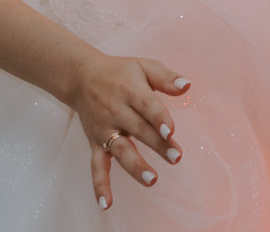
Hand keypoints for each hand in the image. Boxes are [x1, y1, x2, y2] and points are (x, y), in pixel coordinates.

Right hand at [65, 48, 189, 210]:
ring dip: (135, 166)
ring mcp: (105, 129)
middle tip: (176, 157)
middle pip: (139, 130)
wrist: (82, 77)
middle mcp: (116, 112)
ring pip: (120, 150)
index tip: (171, 132)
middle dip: (157, 145)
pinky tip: (106, 203)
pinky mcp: (95, 143)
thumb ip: (166, 77)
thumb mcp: (144, 66)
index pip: (147, 106)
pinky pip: (96, 166)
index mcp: (131, 91)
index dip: (159, 119)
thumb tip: (187, 86)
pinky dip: (100, 185)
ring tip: (151, 180)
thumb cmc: (120, 72)